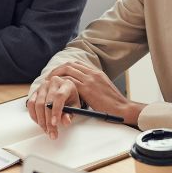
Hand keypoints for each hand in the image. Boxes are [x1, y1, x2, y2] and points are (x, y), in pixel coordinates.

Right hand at [26, 75, 80, 138]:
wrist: (64, 91)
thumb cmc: (70, 99)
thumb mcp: (75, 107)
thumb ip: (70, 114)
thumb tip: (66, 121)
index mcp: (66, 85)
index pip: (59, 97)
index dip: (56, 111)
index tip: (55, 123)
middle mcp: (53, 83)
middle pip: (47, 102)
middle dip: (48, 121)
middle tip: (51, 132)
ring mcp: (42, 87)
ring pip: (37, 104)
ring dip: (41, 120)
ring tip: (46, 130)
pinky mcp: (35, 92)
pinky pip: (31, 104)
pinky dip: (34, 116)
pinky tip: (40, 123)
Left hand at [28, 62, 143, 139]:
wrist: (123, 108)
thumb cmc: (114, 104)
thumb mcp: (103, 90)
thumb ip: (93, 86)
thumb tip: (82, 90)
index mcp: (97, 73)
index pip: (77, 64)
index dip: (64, 68)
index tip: (57, 74)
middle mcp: (93, 73)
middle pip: (70, 65)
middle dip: (57, 70)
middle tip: (49, 77)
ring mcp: (90, 80)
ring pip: (68, 71)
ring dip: (56, 76)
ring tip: (49, 84)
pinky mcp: (88, 89)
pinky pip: (70, 82)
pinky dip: (60, 85)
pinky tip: (55, 90)